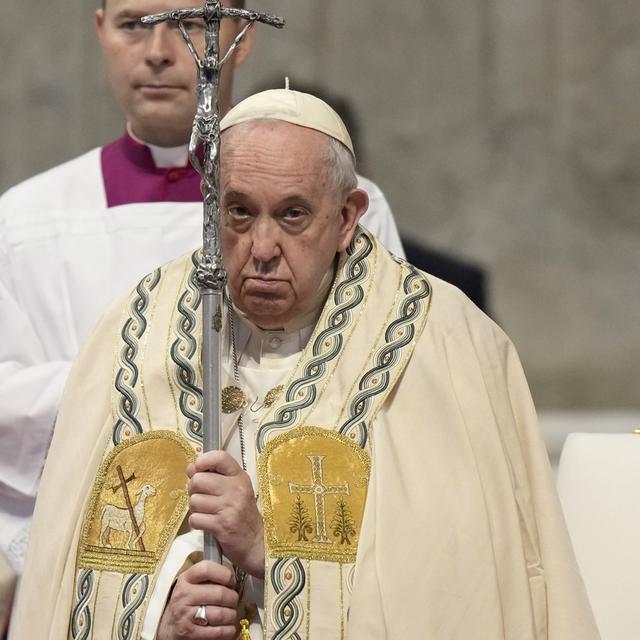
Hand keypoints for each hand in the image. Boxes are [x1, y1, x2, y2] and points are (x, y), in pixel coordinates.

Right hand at [157, 561, 237, 639]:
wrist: (169, 626)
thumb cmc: (187, 601)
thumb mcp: (192, 583)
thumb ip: (209, 576)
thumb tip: (232, 576)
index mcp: (186, 579)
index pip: (207, 569)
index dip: (225, 574)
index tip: (231, 581)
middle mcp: (184, 595)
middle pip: (219, 593)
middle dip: (233, 598)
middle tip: (233, 600)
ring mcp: (186, 616)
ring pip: (221, 614)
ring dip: (231, 615)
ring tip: (230, 614)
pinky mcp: (190, 634)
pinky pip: (218, 632)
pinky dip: (228, 630)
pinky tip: (228, 627)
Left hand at [188, 451, 264, 577]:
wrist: (256, 541)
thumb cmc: (242, 512)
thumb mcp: (234, 489)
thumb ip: (213, 476)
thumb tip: (190, 468)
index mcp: (239, 476)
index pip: (220, 457)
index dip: (203, 461)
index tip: (197, 469)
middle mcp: (235, 489)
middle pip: (198, 480)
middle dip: (193, 490)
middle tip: (202, 497)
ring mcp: (229, 507)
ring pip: (194, 500)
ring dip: (195, 508)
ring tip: (207, 512)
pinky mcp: (222, 525)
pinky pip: (195, 519)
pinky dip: (196, 522)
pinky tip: (207, 523)